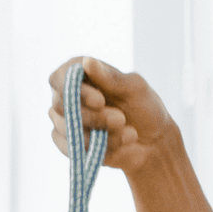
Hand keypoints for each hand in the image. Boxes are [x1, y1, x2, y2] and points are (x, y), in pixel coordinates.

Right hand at [47, 56, 177, 176]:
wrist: (152, 142)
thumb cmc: (142, 108)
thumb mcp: (134, 89)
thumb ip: (111, 77)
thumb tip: (87, 61)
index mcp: (79, 76)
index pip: (59, 78)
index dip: (75, 90)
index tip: (100, 100)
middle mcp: (66, 98)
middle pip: (61, 107)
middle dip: (93, 116)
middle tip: (120, 119)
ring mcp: (66, 124)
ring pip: (69, 130)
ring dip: (100, 133)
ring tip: (130, 133)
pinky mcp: (70, 147)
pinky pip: (75, 150)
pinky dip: (100, 148)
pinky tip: (121, 143)